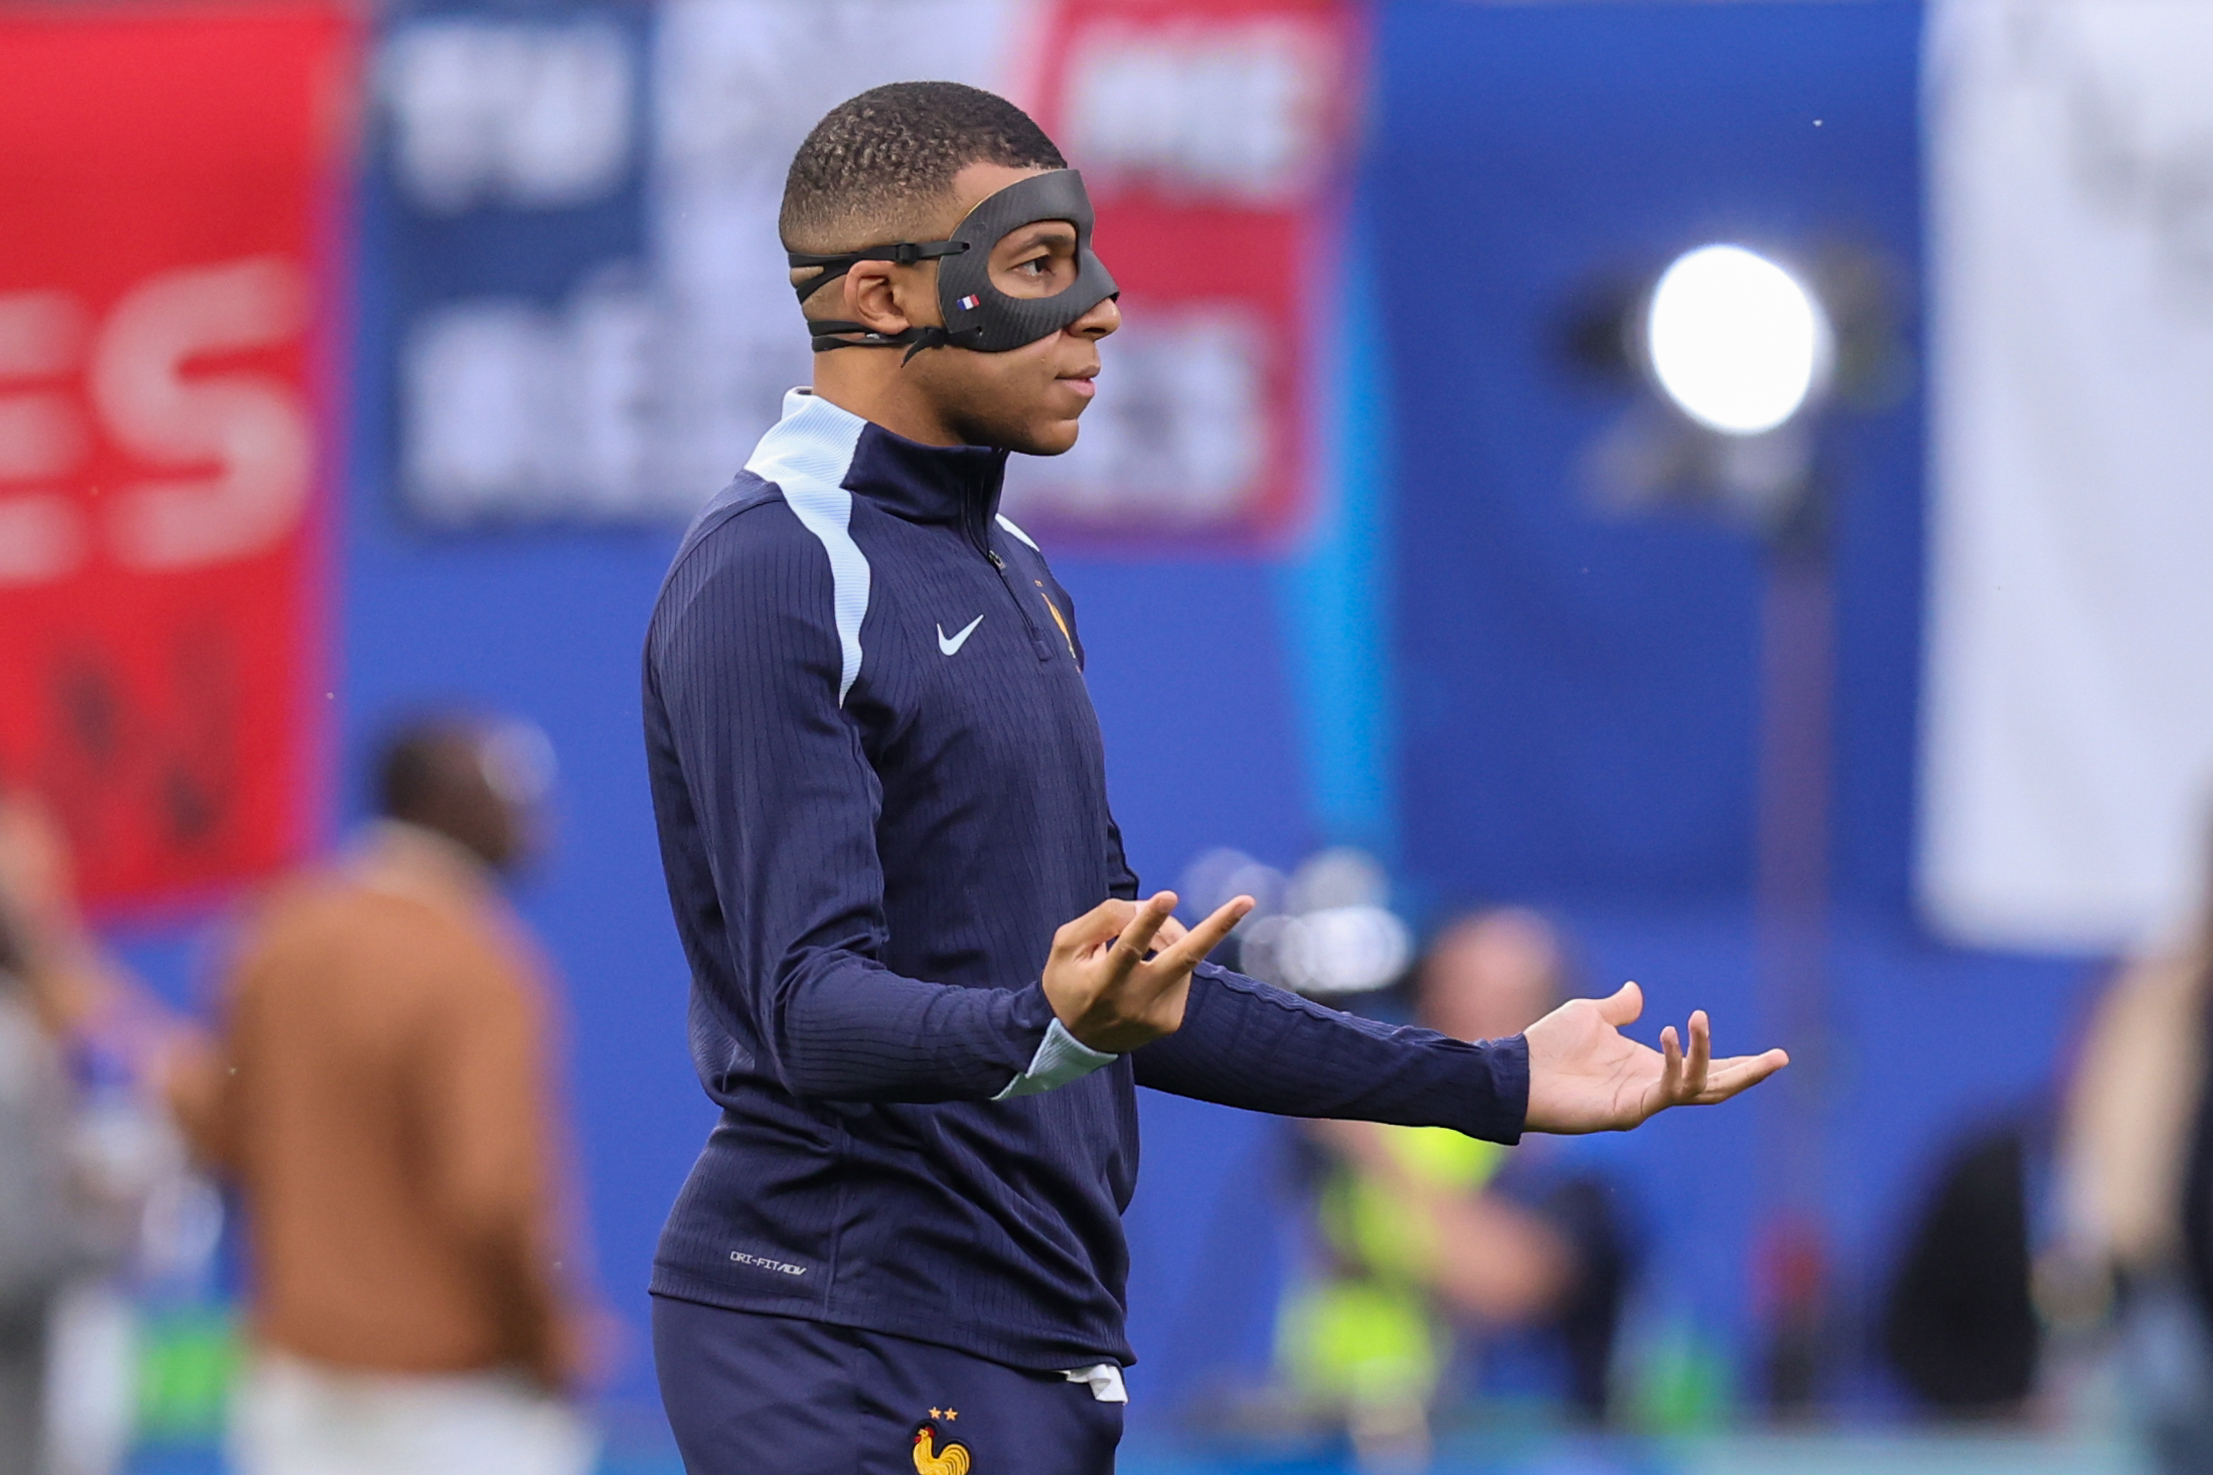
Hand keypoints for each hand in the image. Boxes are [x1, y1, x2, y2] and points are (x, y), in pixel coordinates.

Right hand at [1042, 891, 1251, 1053]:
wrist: (1076, 1042)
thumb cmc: (1069, 984)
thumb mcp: (1066, 948)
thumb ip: (1100, 920)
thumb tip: (1145, 908)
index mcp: (1104, 983)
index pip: (1128, 948)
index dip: (1147, 920)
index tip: (1167, 896)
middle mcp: (1136, 1001)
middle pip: (1184, 959)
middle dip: (1217, 927)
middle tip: (1246, 900)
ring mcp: (1158, 1014)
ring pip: (1181, 957)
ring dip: (1169, 935)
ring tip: (1143, 939)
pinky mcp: (1171, 1021)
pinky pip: (1179, 975)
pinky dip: (1167, 959)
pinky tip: (1145, 970)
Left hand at [1523, 981, 1786, 1133]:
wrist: (1516, 1073)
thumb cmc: (1548, 1047)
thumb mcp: (1589, 1016)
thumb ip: (1618, 1008)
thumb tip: (1637, 993)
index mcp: (1649, 1066)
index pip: (1706, 1067)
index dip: (1738, 1061)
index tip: (1773, 1054)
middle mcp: (1653, 1086)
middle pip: (1716, 1086)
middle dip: (1749, 1073)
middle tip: (1781, 1057)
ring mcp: (1644, 1102)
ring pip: (1698, 1089)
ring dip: (1710, 1057)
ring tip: (1701, 1019)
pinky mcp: (1629, 1111)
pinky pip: (1666, 1089)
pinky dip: (1675, 1062)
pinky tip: (1669, 1034)